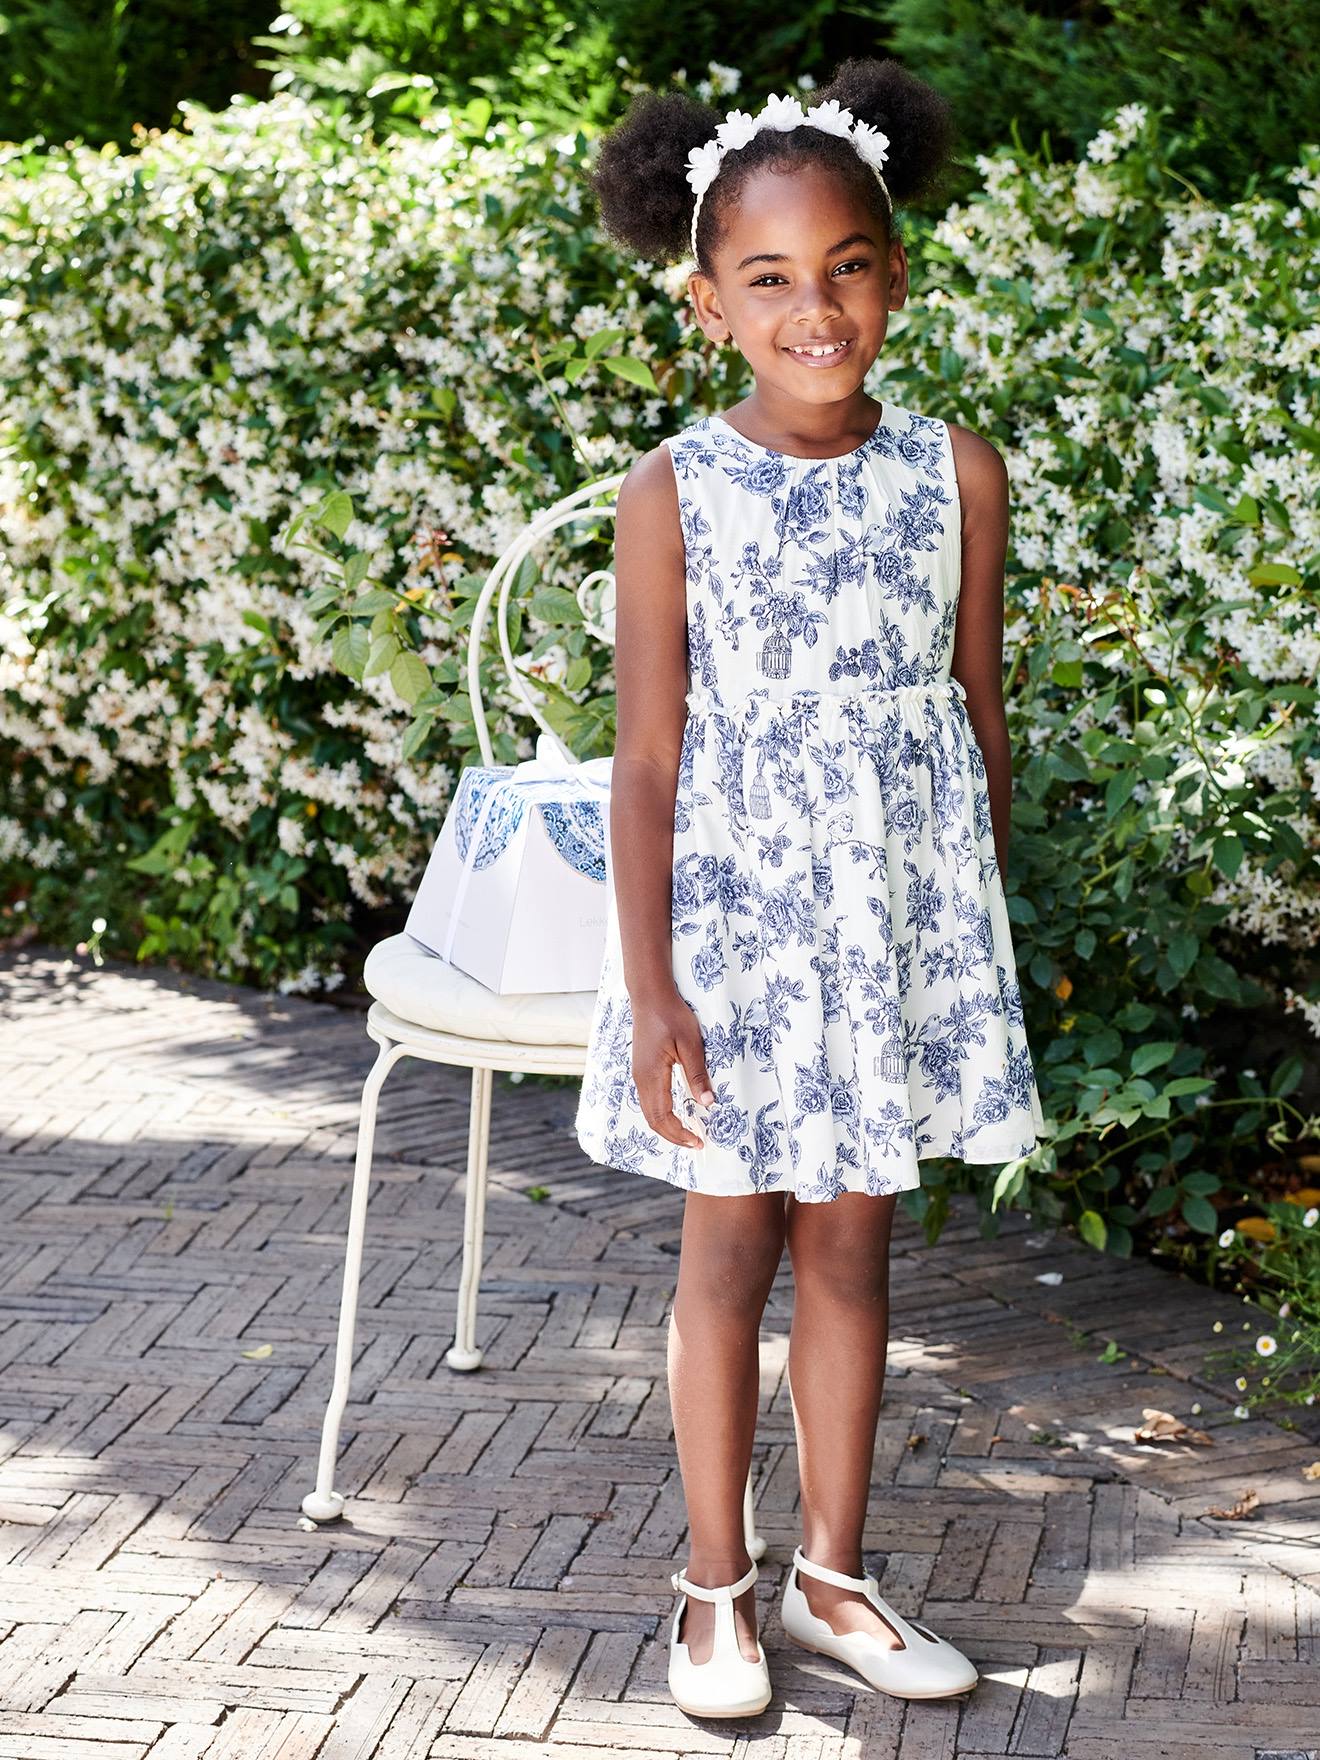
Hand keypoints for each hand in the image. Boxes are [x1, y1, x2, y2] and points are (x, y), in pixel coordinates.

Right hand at [630, 986, 715, 1148]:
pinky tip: (676, 1112)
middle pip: (653, 1119)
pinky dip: (662, 1113)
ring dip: (667, 1126)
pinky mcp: (642, 1069)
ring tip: (688, 1132)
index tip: (699, 1141)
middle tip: (696, 1143)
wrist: (650, 995)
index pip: (662, 1117)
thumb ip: (697, 1075)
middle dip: (674, 1135)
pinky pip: (649, 1100)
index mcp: (652, 1076)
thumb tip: (708, 1103)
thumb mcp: (691, 1044)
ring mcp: (639, 1074)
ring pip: (649, 1111)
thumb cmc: (671, 1015)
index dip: (680, 1134)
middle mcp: (641, 1079)